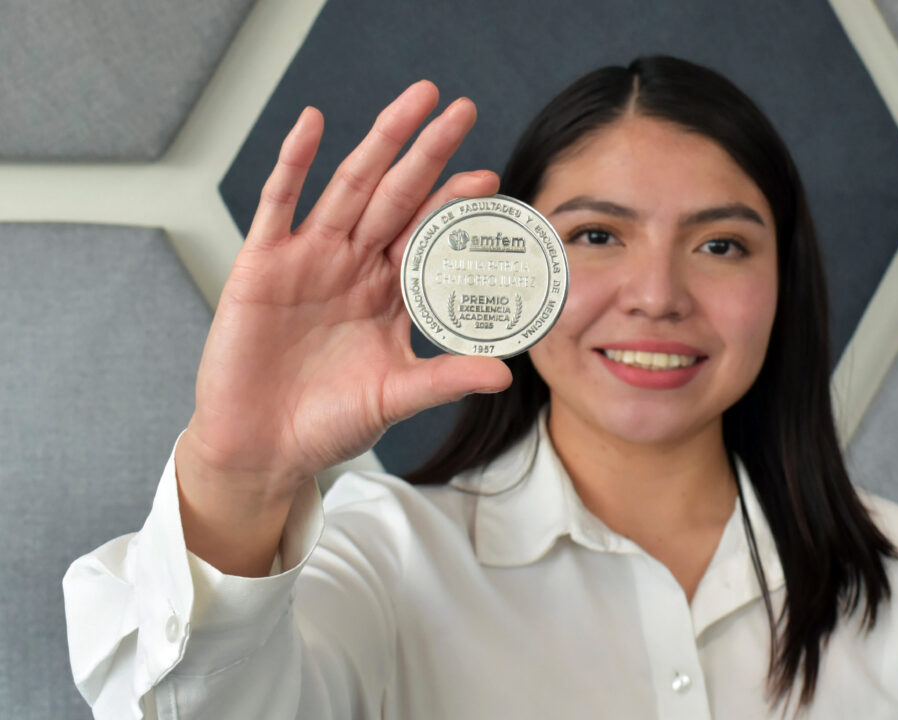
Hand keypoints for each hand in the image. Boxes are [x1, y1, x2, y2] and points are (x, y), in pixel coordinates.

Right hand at [181, 81, 511, 505]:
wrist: (263, 447)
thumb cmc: (328, 422)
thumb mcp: (394, 396)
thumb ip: (445, 377)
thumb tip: (504, 373)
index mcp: (389, 294)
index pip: (428, 238)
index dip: (453, 206)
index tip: (487, 179)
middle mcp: (354, 267)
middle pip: (396, 197)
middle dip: (428, 153)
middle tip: (461, 110)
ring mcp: (309, 259)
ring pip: (349, 187)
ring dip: (379, 144)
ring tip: (412, 102)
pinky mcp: (262, 265)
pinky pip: (278, 204)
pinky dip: (292, 163)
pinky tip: (312, 123)